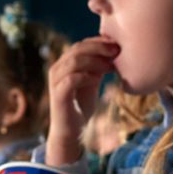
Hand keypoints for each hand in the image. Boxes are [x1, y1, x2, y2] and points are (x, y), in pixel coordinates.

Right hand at [46, 36, 119, 164]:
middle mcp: (57, 69)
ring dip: (95, 61)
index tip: (116, 44)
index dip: (98, 42)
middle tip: (116, 51)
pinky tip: (97, 79)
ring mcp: (56, 81)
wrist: (70, 131)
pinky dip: (86, 76)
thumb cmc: (81, 106)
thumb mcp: (92, 82)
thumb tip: (113, 53)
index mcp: (64, 64)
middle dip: (99, 48)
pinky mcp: (58, 95)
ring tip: (110, 67)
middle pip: (77, 49)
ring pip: (74, 61)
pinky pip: (71, 79)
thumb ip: (97, 68)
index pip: (81, 45)